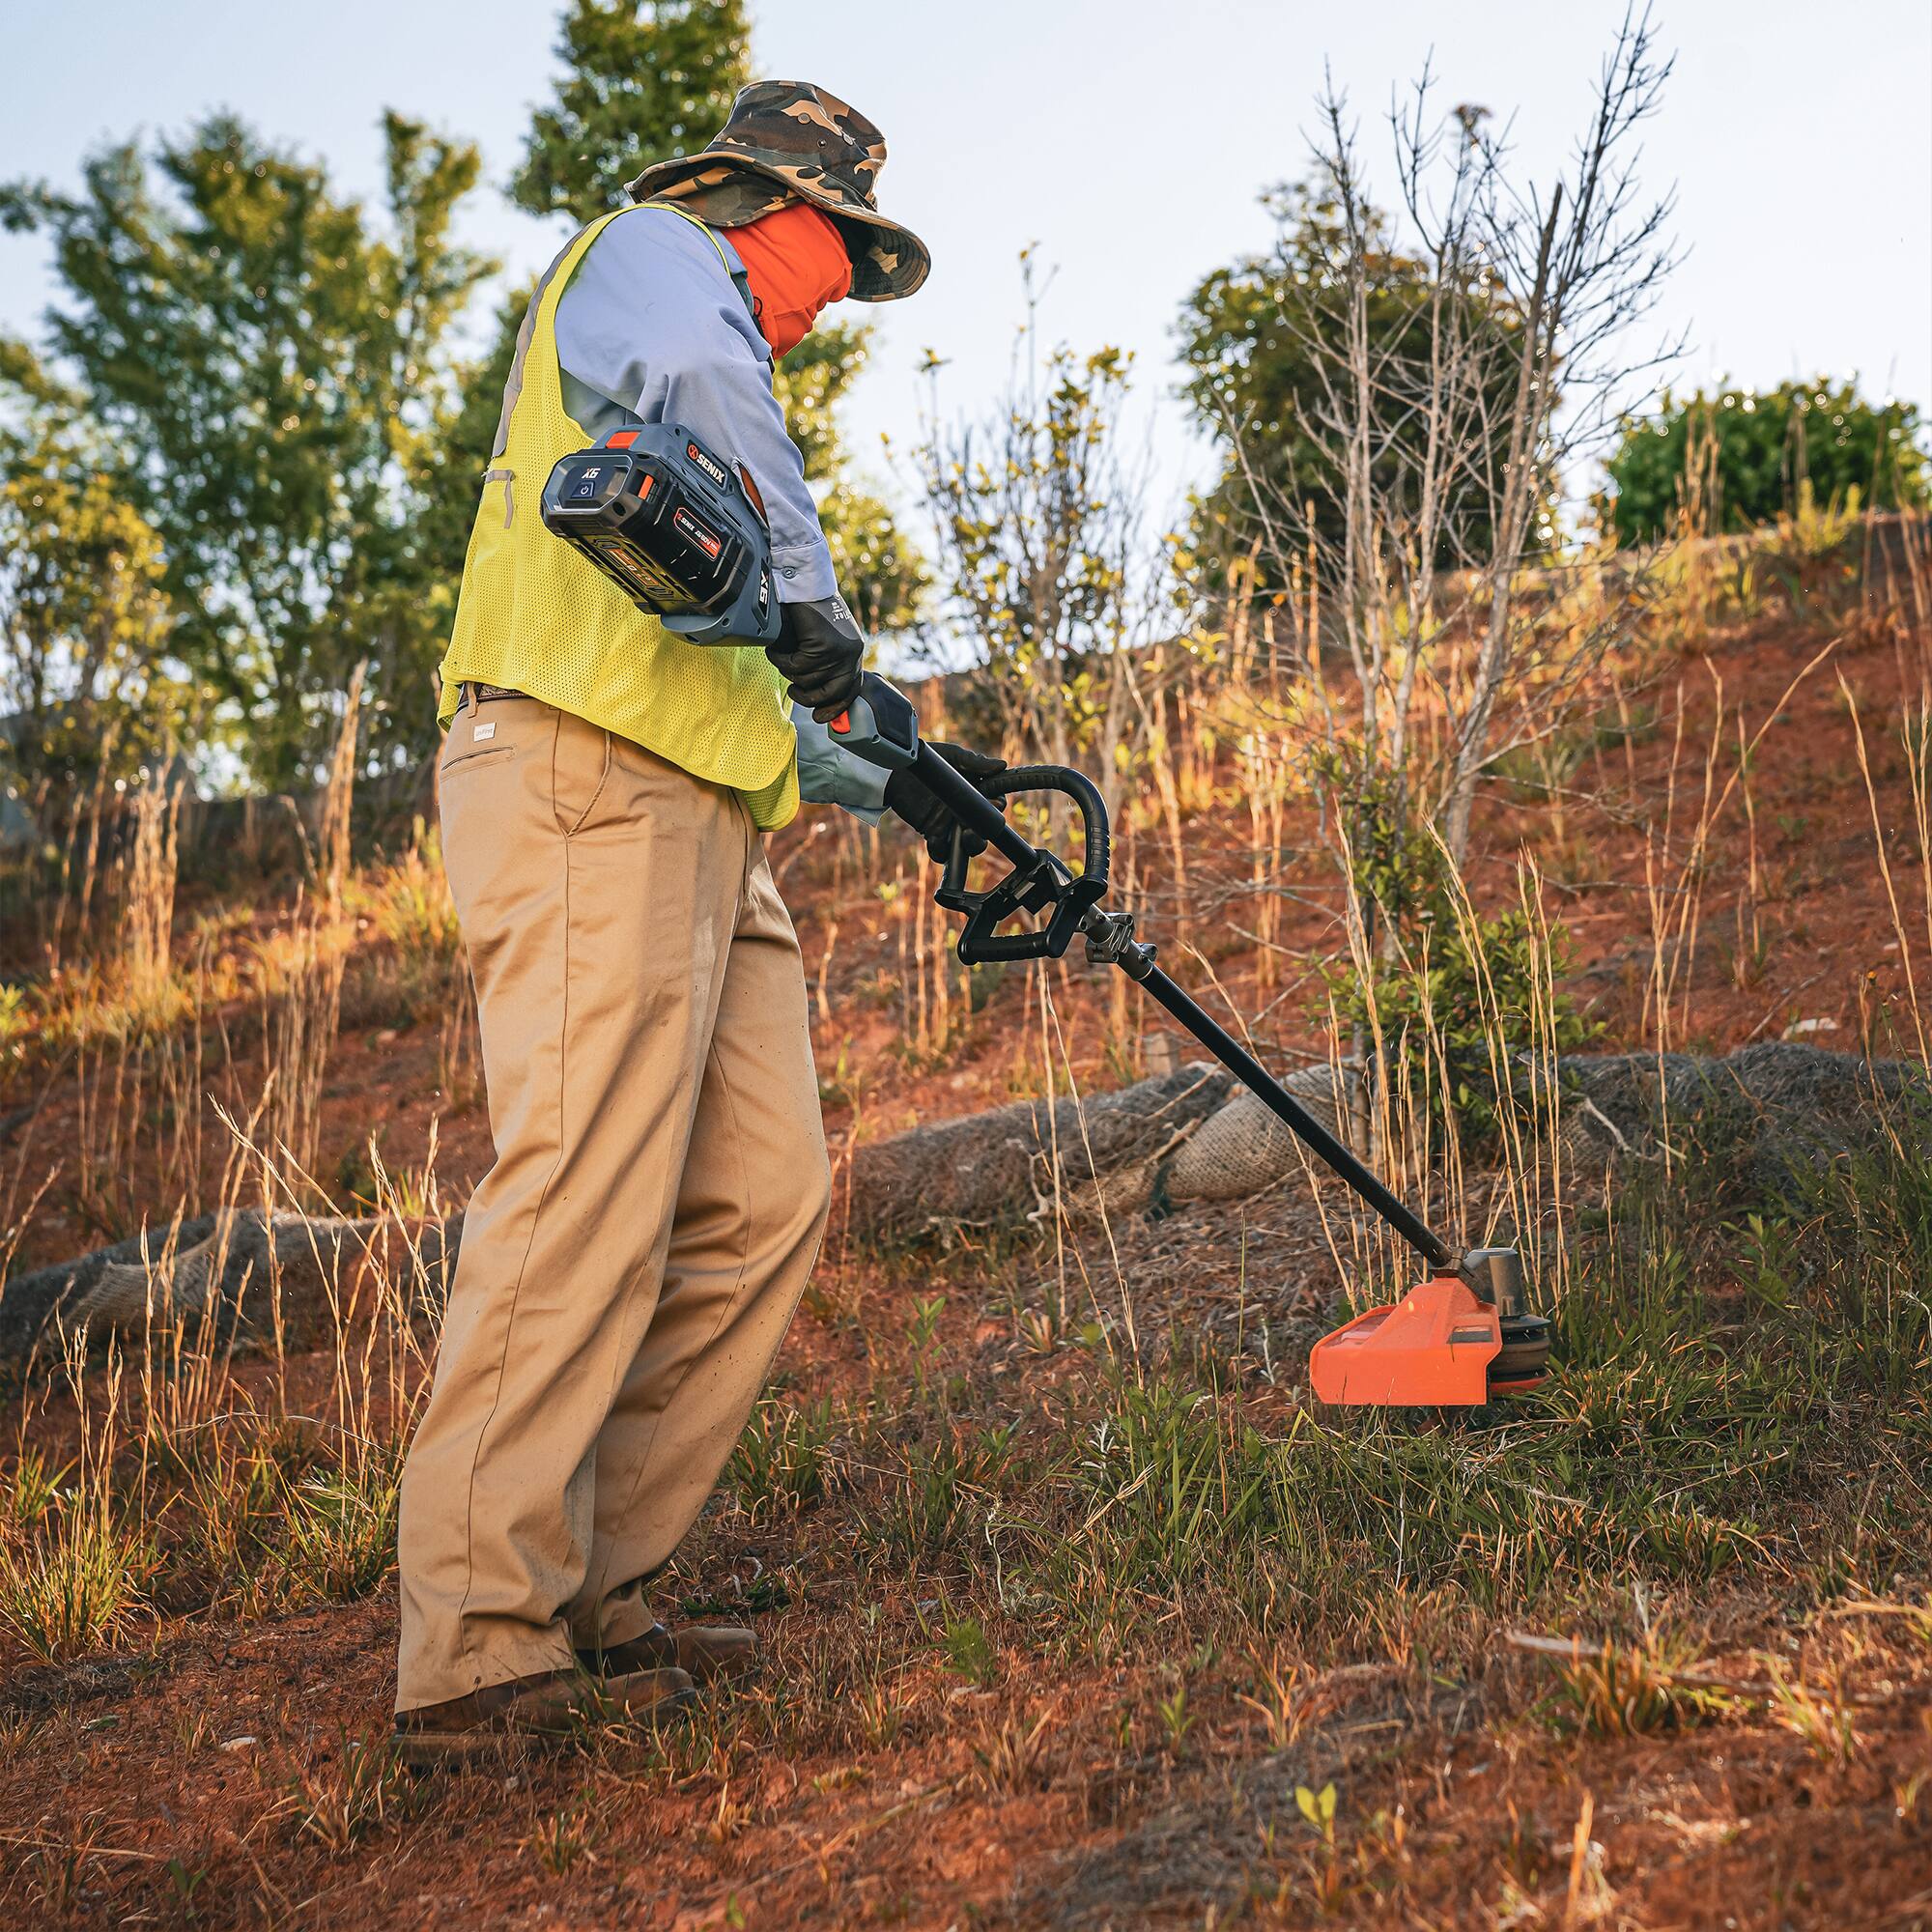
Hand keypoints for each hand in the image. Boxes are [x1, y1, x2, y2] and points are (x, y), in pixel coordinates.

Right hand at [767, 594, 864, 717]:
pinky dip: (780, 659)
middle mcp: (851, 653)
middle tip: (793, 690)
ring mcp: (838, 650)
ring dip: (788, 670)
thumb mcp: (825, 639)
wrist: (802, 581)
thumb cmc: (809, 608)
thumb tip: (817, 696)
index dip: (835, 707)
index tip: (820, 717)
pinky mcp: (822, 645)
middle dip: (808, 698)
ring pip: (807, 680)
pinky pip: (795, 666)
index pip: (851, 690)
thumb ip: (826, 662)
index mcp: (853, 651)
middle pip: (831, 693)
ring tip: (781, 656)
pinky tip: (776, 649)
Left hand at [883, 741, 1008, 863]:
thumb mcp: (951, 756)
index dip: (997, 807)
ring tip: (964, 837)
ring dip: (971, 846)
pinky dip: (940, 851)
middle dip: (985, 832)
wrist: (895, 771)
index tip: (993, 803)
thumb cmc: (927, 759)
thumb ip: (975, 762)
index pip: (995, 804)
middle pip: (986, 830)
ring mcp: (950, 824)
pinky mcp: (933, 833)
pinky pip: (942, 851)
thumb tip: (1000, 765)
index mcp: (976, 792)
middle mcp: (966, 811)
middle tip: (977, 825)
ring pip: (969, 845)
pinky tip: (934, 840)